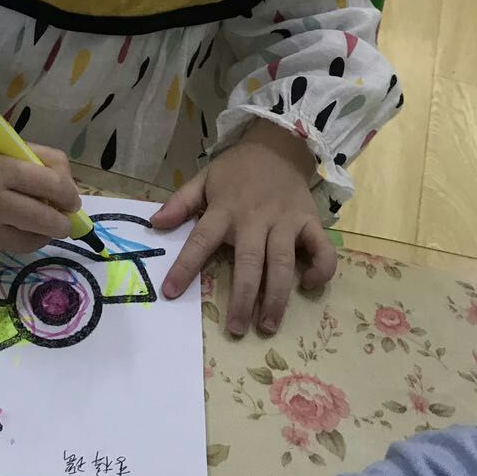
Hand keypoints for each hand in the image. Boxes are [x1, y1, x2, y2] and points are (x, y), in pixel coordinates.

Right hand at [0, 132, 81, 255]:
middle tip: (66, 219)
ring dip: (41, 234)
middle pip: (42, 221)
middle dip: (62, 222)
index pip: (48, 185)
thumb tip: (71, 192)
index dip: (68, 194)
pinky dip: (16, 236)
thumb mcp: (9, 145)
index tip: (73, 199)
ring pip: (28, 242)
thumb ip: (44, 162)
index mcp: (0, 170)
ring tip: (41, 222)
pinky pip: (7, 246)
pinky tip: (8, 222)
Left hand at [150, 121, 336, 335]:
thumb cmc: (237, 170)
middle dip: (243, 298)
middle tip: (237, 329)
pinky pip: (321, 250)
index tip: (171, 293)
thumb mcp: (204, 178)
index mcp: (225, 209)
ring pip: (283, 263)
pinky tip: (308, 285)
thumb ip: (181, 202)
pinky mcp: (310, 221)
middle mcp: (255, 218)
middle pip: (249, 263)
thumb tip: (155, 224)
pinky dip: (319, 270)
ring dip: (278, 297)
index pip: (200, 240)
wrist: (278, 146)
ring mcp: (285, 220)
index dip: (184, 267)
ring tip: (268, 325)